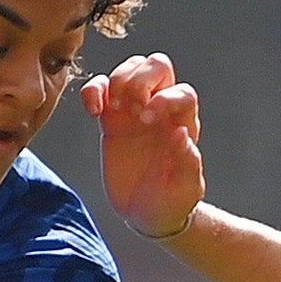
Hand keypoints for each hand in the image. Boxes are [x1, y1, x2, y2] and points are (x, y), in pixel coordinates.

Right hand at [80, 52, 204, 241]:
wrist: (147, 215)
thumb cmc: (171, 203)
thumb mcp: (184, 192)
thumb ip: (187, 165)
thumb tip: (182, 135)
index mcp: (184, 124)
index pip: (182, 92)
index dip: (166, 98)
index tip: (148, 121)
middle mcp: (161, 111)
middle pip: (157, 66)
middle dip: (140, 80)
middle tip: (129, 110)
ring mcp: (135, 111)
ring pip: (130, 69)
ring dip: (118, 80)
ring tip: (111, 110)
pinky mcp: (112, 119)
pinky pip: (101, 88)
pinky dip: (93, 90)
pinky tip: (93, 111)